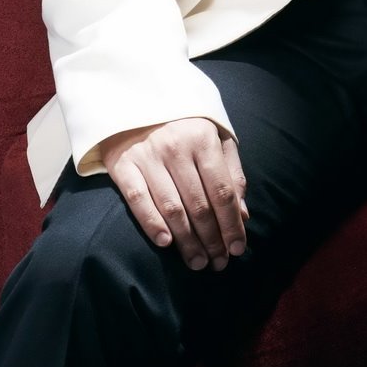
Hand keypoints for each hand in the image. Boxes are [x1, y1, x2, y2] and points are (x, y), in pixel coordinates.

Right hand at [101, 117, 247, 269]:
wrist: (136, 103)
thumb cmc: (185, 127)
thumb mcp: (215, 140)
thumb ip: (231, 174)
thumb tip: (243, 214)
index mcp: (204, 139)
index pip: (222, 190)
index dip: (231, 223)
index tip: (238, 248)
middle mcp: (177, 147)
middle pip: (199, 204)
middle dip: (211, 238)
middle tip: (218, 263)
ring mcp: (148, 156)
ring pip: (172, 208)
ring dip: (186, 241)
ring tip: (197, 262)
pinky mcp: (124, 166)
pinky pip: (139, 201)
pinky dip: (152, 224)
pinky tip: (166, 244)